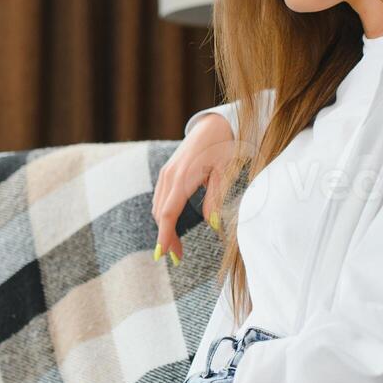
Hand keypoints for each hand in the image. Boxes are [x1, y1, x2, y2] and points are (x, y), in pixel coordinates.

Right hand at [153, 112, 236, 264]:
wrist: (214, 125)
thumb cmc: (223, 148)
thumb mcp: (224, 173)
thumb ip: (216, 199)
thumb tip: (214, 225)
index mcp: (183, 178)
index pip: (168, 214)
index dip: (165, 236)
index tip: (163, 254)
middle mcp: (169, 176)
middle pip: (161, 214)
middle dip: (166, 237)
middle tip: (177, 257)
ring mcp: (166, 174)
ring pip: (158, 207)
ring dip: (165, 227)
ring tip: (176, 246)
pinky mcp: (167, 172)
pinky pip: (160, 198)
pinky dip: (164, 215)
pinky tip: (173, 225)